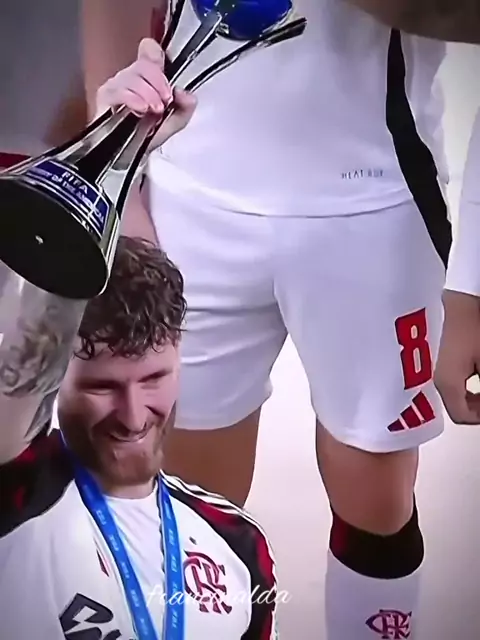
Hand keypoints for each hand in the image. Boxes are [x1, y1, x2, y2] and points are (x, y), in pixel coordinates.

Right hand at [95, 38, 195, 148]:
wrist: (133, 156)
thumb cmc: (150, 135)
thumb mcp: (175, 121)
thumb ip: (185, 106)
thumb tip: (185, 93)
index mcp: (147, 77)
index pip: (149, 51)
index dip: (158, 57)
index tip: (166, 77)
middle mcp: (131, 76)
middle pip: (145, 65)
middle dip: (160, 83)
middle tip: (166, 101)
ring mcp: (116, 84)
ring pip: (132, 76)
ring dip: (148, 93)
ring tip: (155, 110)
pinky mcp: (105, 96)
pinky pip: (119, 90)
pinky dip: (133, 98)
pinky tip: (141, 109)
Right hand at [434, 289, 479, 423]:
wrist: (458, 291)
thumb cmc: (470, 320)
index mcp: (444, 383)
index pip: (462, 415)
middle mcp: (430, 376)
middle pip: (454, 403)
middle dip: (475, 403)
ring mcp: (429, 361)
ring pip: (451, 387)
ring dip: (469, 389)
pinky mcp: (430, 348)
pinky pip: (446, 371)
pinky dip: (462, 375)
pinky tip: (472, 365)